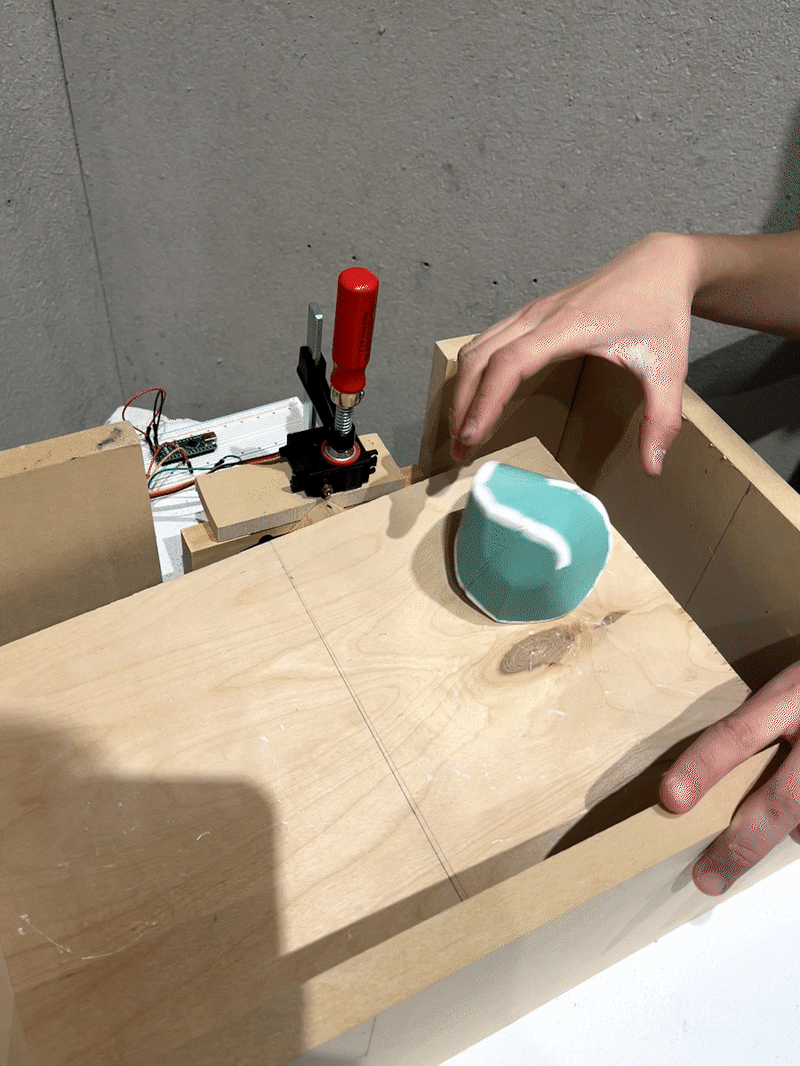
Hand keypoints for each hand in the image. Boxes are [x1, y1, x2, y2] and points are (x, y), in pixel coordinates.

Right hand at [449, 232, 700, 474]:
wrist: (659, 265)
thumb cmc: (661, 311)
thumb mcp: (669, 369)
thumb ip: (661, 419)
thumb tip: (653, 468)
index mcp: (567, 327)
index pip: (509, 364)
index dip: (486, 401)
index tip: (472, 436)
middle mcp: (539, 317)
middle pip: (479, 358)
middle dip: (462, 404)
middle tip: (458, 448)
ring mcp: (531, 313)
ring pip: (476, 348)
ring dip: (462, 388)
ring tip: (460, 429)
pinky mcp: (531, 314)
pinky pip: (487, 341)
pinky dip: (472, 372)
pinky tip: (475, 397)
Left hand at [660, 660, 799, 894]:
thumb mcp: (787, 687)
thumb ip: (759, 722)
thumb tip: (700, 782)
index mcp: (793, 696)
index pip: (741, 733)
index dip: (704, 766)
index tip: (671, 799)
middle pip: (781, 799)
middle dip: (741, 845)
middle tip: (707, 877)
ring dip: (789, 832)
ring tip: (763, 824)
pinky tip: (798, 818)